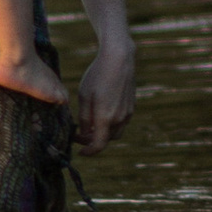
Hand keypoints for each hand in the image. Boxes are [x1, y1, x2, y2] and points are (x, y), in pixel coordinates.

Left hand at [71, 34, 135, 151]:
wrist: (119, 59)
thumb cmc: (97, 76)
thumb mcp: (84, 97)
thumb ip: (83, 118)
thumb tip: (83, 133)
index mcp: (105, 118)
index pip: (98, 145)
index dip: (88, 152)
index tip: (80, 152)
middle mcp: (119, 119)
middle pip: (107, 140)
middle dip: (94, 140)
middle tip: (81, 134)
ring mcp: (127, 113)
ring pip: (115, 132)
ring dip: (104, 133)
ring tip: (91, 124)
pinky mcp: (132, 106)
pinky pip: (121, 122)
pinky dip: (111, 124)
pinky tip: (102, 112)